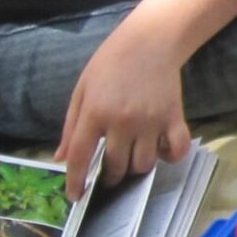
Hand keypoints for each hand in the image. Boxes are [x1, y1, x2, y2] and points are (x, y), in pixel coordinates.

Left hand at [56, 23, 191, 200]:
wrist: (150, 40)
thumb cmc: (110, 63)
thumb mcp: (82, 89)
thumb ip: (70, 126)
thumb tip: (60, 159)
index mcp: (95, 112)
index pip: (81, 157)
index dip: (76, 181)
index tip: (76, 196)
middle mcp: (122, 121)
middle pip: (115, 166)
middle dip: (109, 176)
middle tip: (109, 173)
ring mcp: (150, 121)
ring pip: (143, 164)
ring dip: (136, 168)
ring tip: (132, 157)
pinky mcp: (174, 117)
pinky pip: (176, 150)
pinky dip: (169, 157)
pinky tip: (161, 151)